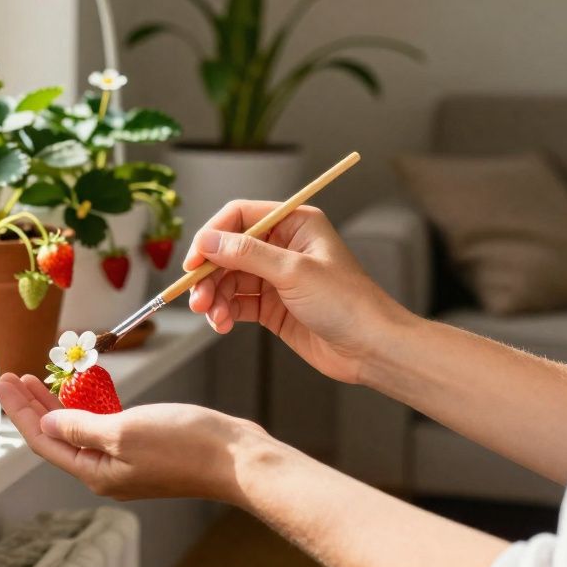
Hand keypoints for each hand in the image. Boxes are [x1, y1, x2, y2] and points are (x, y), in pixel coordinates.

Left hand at [0, 373, 265, 503]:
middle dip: (31, 405)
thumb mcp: (123, 430)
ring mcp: (127, 459)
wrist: (237, 457)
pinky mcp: (145, 445)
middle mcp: (106, 469)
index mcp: (96, 472)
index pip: (44, 440)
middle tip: (11, 376)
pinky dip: (87, 405)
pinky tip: (81, 388)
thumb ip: (81, 427)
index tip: (2, 383)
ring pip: (78, 428)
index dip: (20, 411)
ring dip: (56, 402)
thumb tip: (49, 423)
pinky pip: (103, 424)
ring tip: (35, 378)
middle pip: (56, 434)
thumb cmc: (185, 444)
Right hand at [183, 200, 409, 384]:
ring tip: (211, 314)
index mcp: (294, 224)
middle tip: (196, 295)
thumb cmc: (349, 303)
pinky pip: (235, 302)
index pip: (240, 217)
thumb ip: (247, 254)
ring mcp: (275, 277)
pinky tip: (222, 324)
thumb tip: (207, 241)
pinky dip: (223, 312)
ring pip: (227, 279)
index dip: (212, 236)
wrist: (372, 349)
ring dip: (213, 296)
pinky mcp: (271, 306)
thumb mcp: (294, 272)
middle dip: (209, 274)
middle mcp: (282, 246)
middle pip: (227, 250)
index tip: (194, 260)